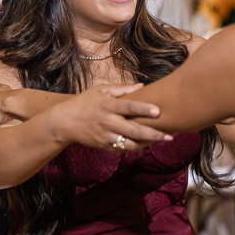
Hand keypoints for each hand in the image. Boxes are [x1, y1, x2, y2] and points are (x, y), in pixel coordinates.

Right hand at [53, 85, 172, 151]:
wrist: (65, 122)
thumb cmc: (85, 102)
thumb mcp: (100, 90)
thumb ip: (122, 89)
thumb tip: (142, 86)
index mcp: (108, 105)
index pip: (129, 107)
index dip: (144, 109)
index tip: (158, 111)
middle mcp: (108, 122)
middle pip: (133, 130)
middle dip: (153, 134)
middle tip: (169, 136)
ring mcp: (106, 136)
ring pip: (130, 143)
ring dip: (147, 143)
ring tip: (163, 139)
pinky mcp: (104, 145)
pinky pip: (123, 149)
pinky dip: (136, 147)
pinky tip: (147, 144)